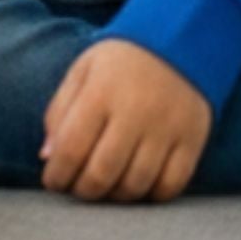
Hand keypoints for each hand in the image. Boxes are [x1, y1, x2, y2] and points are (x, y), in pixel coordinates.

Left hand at [39, 38, 210, 202]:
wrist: (177, 42)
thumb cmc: (119, 62)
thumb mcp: (82, 71)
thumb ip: (60, 111)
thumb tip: (48, 157)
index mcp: (101, 92)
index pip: (72, 147)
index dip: (58, 174)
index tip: (52, 182)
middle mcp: (135, 112)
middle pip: (103, 172)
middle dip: (83, 190)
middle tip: (77, 190)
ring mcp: (167, 129)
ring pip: (135, 184)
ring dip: (114, 197)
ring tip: (104, 189)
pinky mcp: (192, 141)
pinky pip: (171, 186)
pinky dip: (150, 196)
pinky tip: (136, 186)